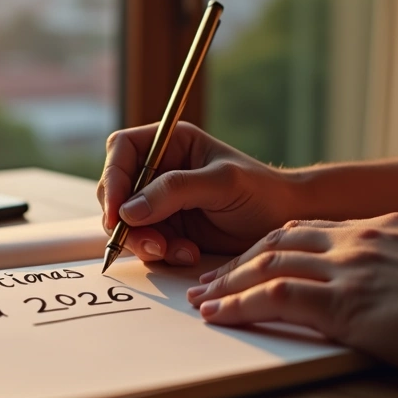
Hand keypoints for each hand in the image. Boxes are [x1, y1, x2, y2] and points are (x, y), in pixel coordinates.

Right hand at [98, 122, 299, 264]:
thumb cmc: (262, 192)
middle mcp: (159, 170)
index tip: (116, 211)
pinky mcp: (168, 229)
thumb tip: (128, 210)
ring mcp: (161, 202)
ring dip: (145, 242)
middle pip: (116, 191)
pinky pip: (146, 242)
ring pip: (127, 222)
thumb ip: (174, 191)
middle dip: (127, 220)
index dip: (112, 178)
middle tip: (150, 243)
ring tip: (176, 251)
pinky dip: (161, 253)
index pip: (123, 151)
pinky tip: (187, 253)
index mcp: (170, 143)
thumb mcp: (222, 183)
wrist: (285, 222)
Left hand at [188, 212, 397, 379]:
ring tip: (201, 299)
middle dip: (238, 262)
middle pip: (277, 243)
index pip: (309, 229)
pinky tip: (219, 315)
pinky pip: (275, 297)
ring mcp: (347, 269)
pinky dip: (239, 305)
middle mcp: (357, 240)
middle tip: (209, 279)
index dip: (270, 246)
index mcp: (380, 228)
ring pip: (267, 266)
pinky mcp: (343, 302)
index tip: (248, 259)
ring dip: (227, 284)